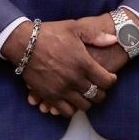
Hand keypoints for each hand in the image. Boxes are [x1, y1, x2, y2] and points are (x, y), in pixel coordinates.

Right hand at [2, 19, 116, 117]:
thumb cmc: (50, 33)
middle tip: (98, 86)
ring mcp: (62, 89)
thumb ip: (95, 36)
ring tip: (85, 93)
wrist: (24, 43)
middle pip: (97, 96)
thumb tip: (113, 40)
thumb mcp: (74, 28)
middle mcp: (74, 79)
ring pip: (84, 106)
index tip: (110, 77)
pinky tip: (71, 99)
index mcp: (83, 62)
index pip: (106, 81)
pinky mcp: (50, 96)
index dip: (111, 80)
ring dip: (87, 101)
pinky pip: (66, 112)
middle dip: (101, 92)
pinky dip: (72, 108)